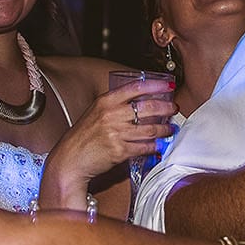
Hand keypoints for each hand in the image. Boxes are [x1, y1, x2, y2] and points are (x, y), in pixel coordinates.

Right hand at [43, 78, 175, 195]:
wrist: (70, 159)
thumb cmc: (84, 137)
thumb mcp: (96, 113)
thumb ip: (115, 105)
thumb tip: (142, 101)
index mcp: (105, 101)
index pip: (136, 88)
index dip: (156, 85)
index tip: (169, 86)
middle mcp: (112, 115)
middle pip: (148, 107)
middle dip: (166, 108)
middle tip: (174, 108)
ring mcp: (116, 133)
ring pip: (151, 128)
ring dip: (165, 129)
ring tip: (170, 129)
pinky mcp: (120, 151)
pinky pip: (145, 146)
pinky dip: (156, 146)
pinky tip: (160, 145)